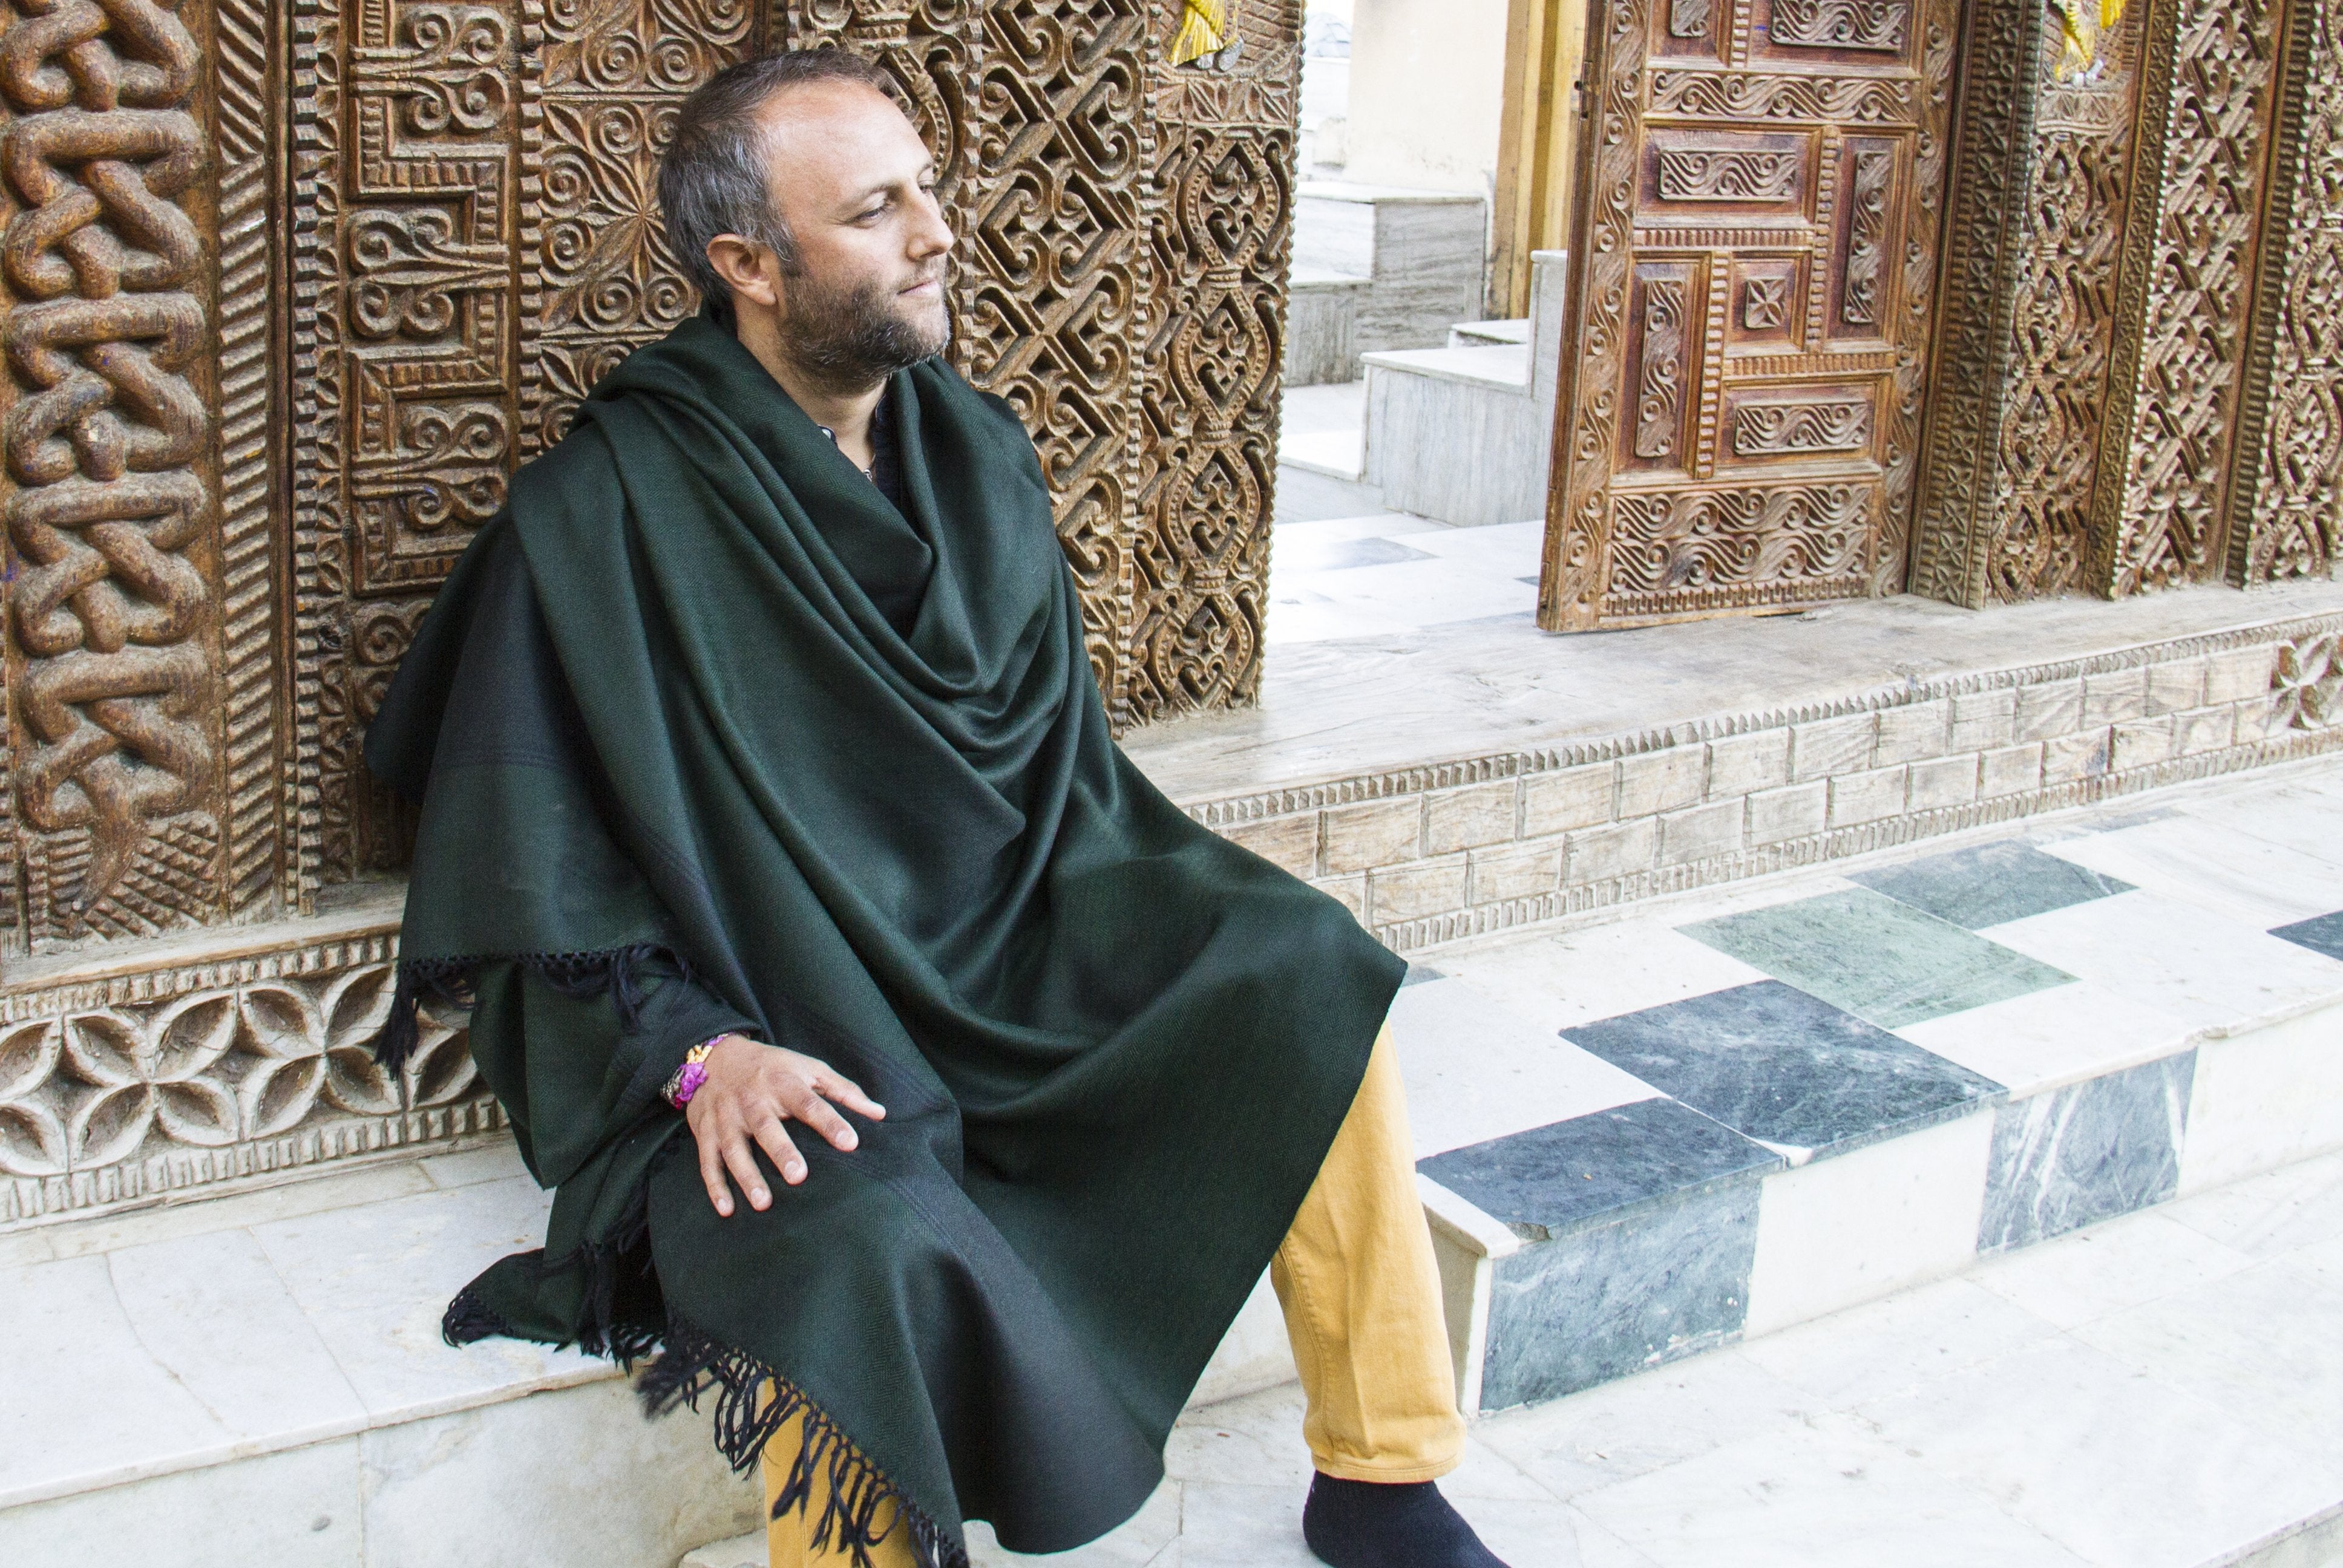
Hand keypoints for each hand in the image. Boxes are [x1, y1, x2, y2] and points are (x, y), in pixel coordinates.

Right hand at [685, 1034, 884, 1215]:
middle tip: (798, 1177)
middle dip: (781, 1152)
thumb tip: (880, 1114)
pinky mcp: (705, 1132)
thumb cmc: (772, 1068)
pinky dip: (715, 1186)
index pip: (809, 1103)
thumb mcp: (809, 1068)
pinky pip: (707, 1161)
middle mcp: (752, 1100)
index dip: (830, 1122)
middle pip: (767, 1126)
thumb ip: (844, 1091)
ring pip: (734, 1148)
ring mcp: (726, 1117)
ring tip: (763, 1203)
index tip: (851, 1143)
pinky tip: (727, 1209)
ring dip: (747, 1176)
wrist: (714, 1056)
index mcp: (782, 1082)